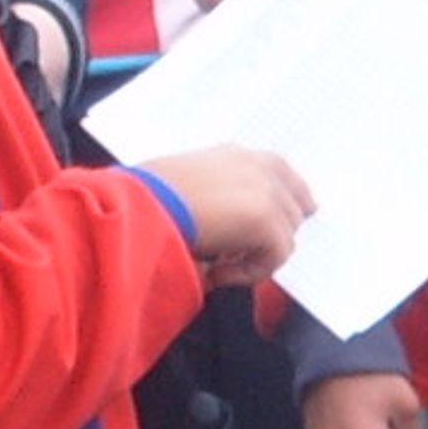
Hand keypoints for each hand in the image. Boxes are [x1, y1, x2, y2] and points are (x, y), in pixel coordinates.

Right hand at [138, 144, 312, 281]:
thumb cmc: (144, 203)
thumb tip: (238, 232)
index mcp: (237, 155)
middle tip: (232, 258)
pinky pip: (276, 258)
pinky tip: (217, 273)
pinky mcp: (265, 219)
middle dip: (268, 239)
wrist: (134, 210)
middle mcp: (257, 166)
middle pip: (293, 211)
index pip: (286, 178)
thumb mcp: (186, 190)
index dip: (285, 208)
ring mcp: (265, 191)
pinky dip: (249, 273)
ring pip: (285, 238)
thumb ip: (220, 198)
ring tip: (217, 266)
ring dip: (256, 257)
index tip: (275, 234)